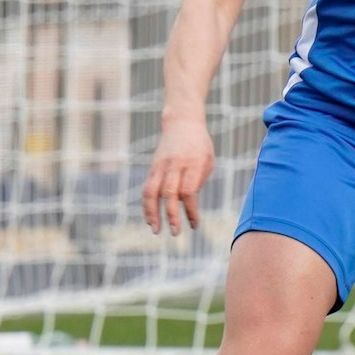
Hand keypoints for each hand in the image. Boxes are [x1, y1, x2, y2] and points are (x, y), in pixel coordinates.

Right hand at [142, 114, 215, 233]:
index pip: (188, 191)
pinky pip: (146, 189)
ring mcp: (160, 166)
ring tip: (156, 230)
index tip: (194, 225)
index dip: (190, 210)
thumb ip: (198, 181)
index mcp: (192, 163)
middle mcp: (174, 165)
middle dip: (171, 215)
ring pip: (151, 192)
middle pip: (169, 193)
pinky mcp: (152, 168)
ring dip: (152, 213)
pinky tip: (150, 219)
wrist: (182, 122)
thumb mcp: (207, 160)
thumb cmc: (200, 145)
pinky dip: (147, 205)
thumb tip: (186, 204)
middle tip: (175, 233)